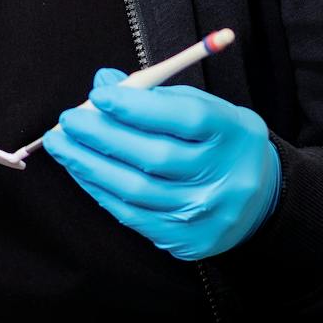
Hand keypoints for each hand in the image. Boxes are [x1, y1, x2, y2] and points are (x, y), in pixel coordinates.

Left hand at [41, 68, 280, 261]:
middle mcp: (225, 176)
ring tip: (62, 144)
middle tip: (69, 120)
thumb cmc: (220, 143)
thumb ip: (155, 94)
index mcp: (234, 133)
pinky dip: (99, 190)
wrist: (260, 199)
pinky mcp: (187, 239)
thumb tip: (105, 83)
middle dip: (102, 136)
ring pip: (136, 189)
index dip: (137, 107)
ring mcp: (207, 212)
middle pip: (155, 156)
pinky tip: (81, 170)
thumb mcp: (203, 108)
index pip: (185, 118)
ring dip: (89, 165)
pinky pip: (132, 215)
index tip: (100, 94)